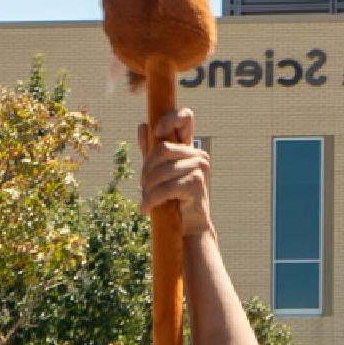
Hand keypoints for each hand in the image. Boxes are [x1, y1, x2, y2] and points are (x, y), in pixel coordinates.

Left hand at [138, 108, 211, 236]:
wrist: (190, 226)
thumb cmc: (175, 199)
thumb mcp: (160, 172)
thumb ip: (152, 151)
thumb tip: (143, 126)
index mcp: (190, 149)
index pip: (185, 118)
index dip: (170, 117)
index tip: (156, 130)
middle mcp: (199, 155)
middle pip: (162, 148)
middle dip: (147, 169)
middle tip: (142, 187)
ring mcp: (200, 168)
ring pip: (161, 170)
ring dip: (147, 188)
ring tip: (145, 200)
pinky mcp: (196, 184)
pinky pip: (165, 187)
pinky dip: (152, 199)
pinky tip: (146, 208)